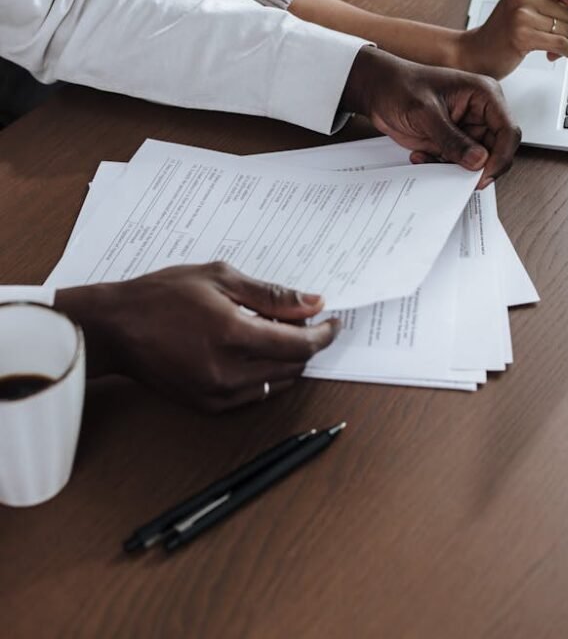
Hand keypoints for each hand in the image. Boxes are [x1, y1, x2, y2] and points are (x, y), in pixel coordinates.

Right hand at [55, 263, 338, 411]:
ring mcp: (218, 393)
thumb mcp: (220, 278)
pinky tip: (257, 353)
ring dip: (289, 361)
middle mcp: (228, 371)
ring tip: (280, 333)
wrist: (117, 329)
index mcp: (233, 335)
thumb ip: (272, 295)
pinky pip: (254, 396)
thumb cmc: (162, 296)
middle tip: (306, 321)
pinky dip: (267, 376)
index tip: (332, 321)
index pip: (299, 345)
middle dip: (308, 345)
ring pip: (277, 384)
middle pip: (293, 367)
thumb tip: (313, 303)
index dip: (323, 334)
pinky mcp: (208, 405)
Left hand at [341, 47, 520, 187]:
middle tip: (454, 174)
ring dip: (453, 167)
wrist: (377, 90)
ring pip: (476, 161)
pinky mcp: (452, 141)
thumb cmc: (400, 86)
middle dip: (474, 166)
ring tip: (428, 156)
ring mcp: (466, 128)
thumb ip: (452, 138)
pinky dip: (440, 165)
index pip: (508, 131)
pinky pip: (457, 163)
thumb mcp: (425, 112)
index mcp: (484, 95)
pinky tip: (420, 154)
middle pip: (496, 150)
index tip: (484, 175)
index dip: (501, 157)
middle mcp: (480, 112)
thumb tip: (478, 161)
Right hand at [454, 0, 567, 78]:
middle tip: (558, 41)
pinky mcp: (522, 35)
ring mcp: (521, 14)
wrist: (473, 52)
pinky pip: (561, 43)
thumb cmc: (501, 34)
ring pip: (567, 29)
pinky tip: (554, 55)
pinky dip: (565, 52)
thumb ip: (551, 0)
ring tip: (548, 48)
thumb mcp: (524, 8)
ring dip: (565, 43)